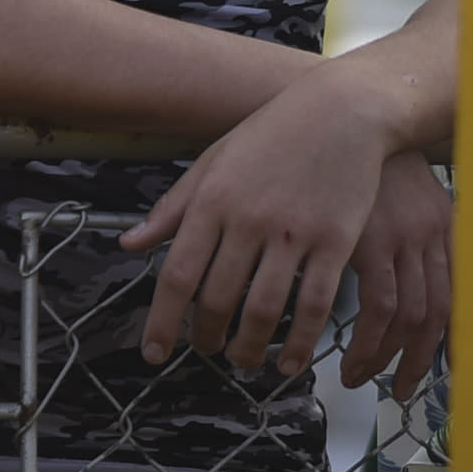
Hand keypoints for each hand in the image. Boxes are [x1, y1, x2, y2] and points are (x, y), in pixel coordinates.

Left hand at [123, 66, 399, 377]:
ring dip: (249, 348)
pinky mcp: (335, 241)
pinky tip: (291, 361)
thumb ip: (172, 207)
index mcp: (212, 200)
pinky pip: (313, 304)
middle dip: (207, 338)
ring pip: (263, 310)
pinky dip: (300, 341)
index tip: (154, 352)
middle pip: (217, 299)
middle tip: (206, 351)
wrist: (343, 110)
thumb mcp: (213, 160)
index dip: (163, 321)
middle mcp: (247, 219)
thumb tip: (129, 243)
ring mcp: (293, 233)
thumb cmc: (274, 134)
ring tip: (243, 361)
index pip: (177, 274)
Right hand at [337, 151, 451, 400]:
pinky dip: (367, 344)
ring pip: (408, 320)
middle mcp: (430, 232)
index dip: (453, 337)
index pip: (458, 292)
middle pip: (438, 314)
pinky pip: (378, 311)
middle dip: (420, 360)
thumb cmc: (355, 151)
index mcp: (442, 220)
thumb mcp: (396, 185)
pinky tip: (347, 357)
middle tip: (403, 388)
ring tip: (361, 378)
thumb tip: (402, 268)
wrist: (331, 111)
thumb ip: (409, 225)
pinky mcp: (367, 242)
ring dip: (386, 359)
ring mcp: (401, 239)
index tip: (446, 368)